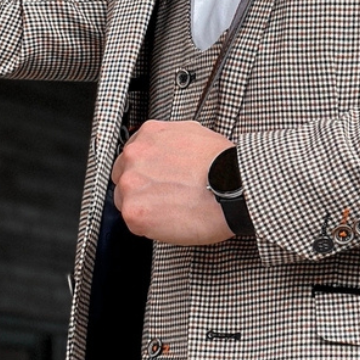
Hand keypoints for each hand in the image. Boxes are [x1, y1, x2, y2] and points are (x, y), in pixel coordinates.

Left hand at [111, 120, 235, 244]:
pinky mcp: (135, 211)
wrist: (235, 186)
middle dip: (142, 187)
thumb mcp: (196, 133)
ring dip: (144, 206)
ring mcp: (131, 183)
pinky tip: (172, 220)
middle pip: (124, 177)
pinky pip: (134, 222)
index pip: (133, 155)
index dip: (146, 170)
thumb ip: (171, 141)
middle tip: (166, 196)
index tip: (158, 179)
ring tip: (172, 210)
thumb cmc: (224, 164)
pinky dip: (150, 226)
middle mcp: (135, 155)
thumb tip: (169, 150)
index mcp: (149, 134)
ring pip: (126, 201)